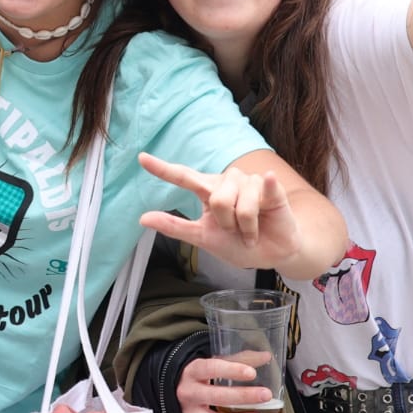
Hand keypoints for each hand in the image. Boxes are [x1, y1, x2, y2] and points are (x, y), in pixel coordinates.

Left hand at [138, 153, 299, 269]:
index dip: (162, 168)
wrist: (272, 254)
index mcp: (208, 191)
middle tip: (236, 231)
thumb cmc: (238, 244)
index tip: (141, 158)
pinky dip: (264, 197)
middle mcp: (227, 182)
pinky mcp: (271, 186)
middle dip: (227, 224)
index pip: (183, 176)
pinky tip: (270, 190)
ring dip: (244, 226)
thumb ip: (175, 226)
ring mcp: (249, 182)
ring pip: (237, 204)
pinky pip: (261, 191)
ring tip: (250, 229)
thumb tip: (143, 218)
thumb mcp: (203, 238)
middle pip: (216, 199)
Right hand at [174, 355, 273, 412]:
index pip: (210, 369)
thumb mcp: (211, 362)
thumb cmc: (197, 375)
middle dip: (242, 396)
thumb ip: (238, 359)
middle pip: (214, 396)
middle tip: (265, 395)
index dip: (231, 370)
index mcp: (191, 372)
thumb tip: (266, 356)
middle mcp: (188, 393)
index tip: (252, 373)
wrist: (172, 391)